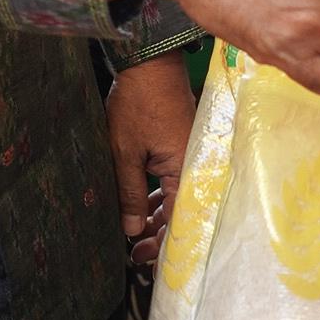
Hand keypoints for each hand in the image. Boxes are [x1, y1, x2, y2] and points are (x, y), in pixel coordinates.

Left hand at [106, 52, 196, 266]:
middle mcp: (194, 167)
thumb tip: (132, 229)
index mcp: (185, 171)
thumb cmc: (138, 102)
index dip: (161, 243)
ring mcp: (189, 156)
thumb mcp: (125, 151)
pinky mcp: (181, 147)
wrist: (150, 61)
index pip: (178, 220)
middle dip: (157, 233)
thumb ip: (131, 192)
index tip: (141, 258)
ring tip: (135, 232)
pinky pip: (174, 179)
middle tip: (134, 253)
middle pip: (180, 212)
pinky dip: (159, 194)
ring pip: (176, 197)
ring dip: (157, 215)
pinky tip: (143, 205)